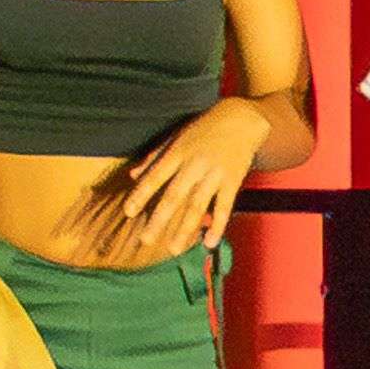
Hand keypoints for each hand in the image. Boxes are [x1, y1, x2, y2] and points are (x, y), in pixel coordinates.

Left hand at [94, 103, 266, 264]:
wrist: (241, 119)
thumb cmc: (204, 128)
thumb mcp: (176, 136)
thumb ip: (154, 157)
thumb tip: (132, 175)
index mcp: (178, 153)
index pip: (155, 176)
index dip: (141, 194)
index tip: (128, 211)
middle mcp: (194, 164)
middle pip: (174, 196)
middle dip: (159, 219)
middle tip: (145, 240)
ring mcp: (214, 174)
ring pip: (197, 205)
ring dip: (185, 229)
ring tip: (173, 250)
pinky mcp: (232, 181)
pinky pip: (224, 207)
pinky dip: (217, 225)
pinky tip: (209, 243)